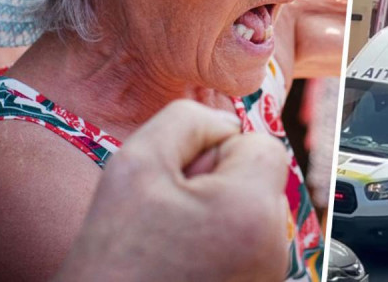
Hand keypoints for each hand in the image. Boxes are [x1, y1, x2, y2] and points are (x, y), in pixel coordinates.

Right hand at [55, 101, 290, 281]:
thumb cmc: (112, 258)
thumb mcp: (135, 164)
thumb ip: (188, 120)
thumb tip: (226, 121)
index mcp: (253, 211)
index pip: (263, 145)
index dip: (218, 150)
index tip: (181, 180)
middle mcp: (275, 249)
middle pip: (262, 181)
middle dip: (220, 183)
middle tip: (170, 213)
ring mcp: (269, 276)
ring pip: (255, 214)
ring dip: (220, 214)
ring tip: (174, 241)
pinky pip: (250, 246)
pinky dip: (223, 244)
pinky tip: (184, 262)